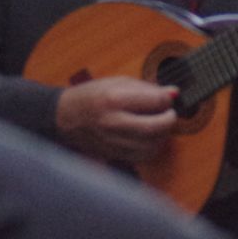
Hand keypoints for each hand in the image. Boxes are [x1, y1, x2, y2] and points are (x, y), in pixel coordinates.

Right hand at [54, 77, 179, 164]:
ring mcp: (113, 141)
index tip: (169, 96)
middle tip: (169, 113)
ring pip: (152, 145)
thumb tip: (173, 93)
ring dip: (163, 135)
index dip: (167, 98)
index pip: (154, 101)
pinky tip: (149, 137)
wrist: (65, 117)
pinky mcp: (114, 154)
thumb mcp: (117, 82)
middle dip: (169, 119)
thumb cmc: (91, 96)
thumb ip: (146, 88)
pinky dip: (152, 147)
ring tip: (159, 124)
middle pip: (155, 127)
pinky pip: (143, 156)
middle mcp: (113, 122)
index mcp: (113, 99)